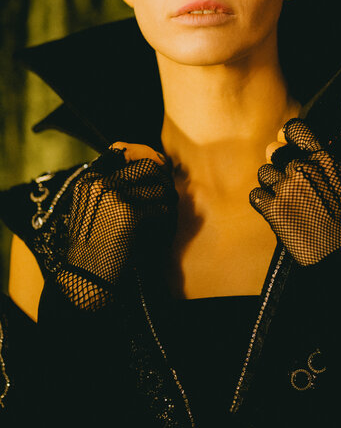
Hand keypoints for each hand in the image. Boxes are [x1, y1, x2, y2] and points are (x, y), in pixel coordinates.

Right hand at [56, 142, 177, 309]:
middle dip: (163, 178)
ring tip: (165, 211)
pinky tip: (159, 227)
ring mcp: (115, 195)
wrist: (86, 277)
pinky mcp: (130, 212)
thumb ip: (112, 184)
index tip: (157, 167)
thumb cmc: (94, 244)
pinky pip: (162, 207)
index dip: (145, 156)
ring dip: (167, 200)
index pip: (123, 150)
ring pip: (159, 186)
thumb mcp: (93, 207)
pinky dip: (165, 218)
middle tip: (168, 193)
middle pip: (148, 165)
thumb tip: (152, 162)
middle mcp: (100, 181)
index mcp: (89, 178)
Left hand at [249, 118, 340, 265]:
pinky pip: (255, 195)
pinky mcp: (272, 208)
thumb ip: (321, 161)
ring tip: (287, 202)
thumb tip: (291, 144)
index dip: (287, 135)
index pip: (295, 129)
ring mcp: (286, 187)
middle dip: (279, 166)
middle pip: (275, 152)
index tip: (286, 142)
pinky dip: (262, 203)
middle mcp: (303, 168)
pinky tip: (276, 213)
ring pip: (263, 173)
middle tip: (290, 183)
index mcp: (325, 159)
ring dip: (271, 185)